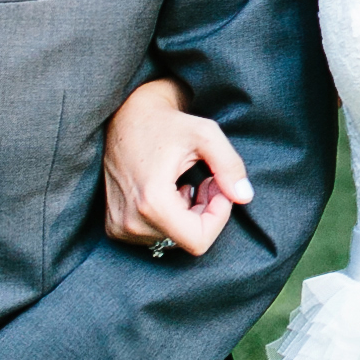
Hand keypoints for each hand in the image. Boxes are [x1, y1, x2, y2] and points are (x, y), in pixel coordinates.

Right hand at [102, 76, 251, 253]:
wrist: (127, 119)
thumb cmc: (167, 124)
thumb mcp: (206, 135)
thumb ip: (229, 165)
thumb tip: (244, 197)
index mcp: (151, 202)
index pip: (198, 240)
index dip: (218, 217)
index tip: (218, 187)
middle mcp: (131, 221)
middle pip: (187, 239)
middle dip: (206, 212)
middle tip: (209, 181)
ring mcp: (120, 226)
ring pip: (173, 239)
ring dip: (190, 215)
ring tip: (190, 184)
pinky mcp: (115, 226)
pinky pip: (156, 236)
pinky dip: (172, 219)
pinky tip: (173, 192)